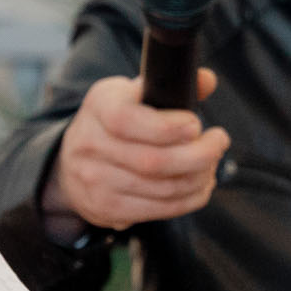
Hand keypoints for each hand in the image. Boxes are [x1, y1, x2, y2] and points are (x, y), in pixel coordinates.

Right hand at [42, 70, 228, 232]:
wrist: (72, 160)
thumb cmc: (116, 120)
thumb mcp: (134, 93)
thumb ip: (172, 86)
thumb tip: (208, 80)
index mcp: (99, 106)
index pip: (127, 120)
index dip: (169, 127)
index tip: (196, 124)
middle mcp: (90, 144)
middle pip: (153, 161)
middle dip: (199, 155)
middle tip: (218, 143)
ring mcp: (95, 181)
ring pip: (162, 189)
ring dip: (198, 178)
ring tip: (211, 165)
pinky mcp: (107, 209)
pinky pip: (158, 210)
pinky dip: (189, 200)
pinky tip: (200, 185)